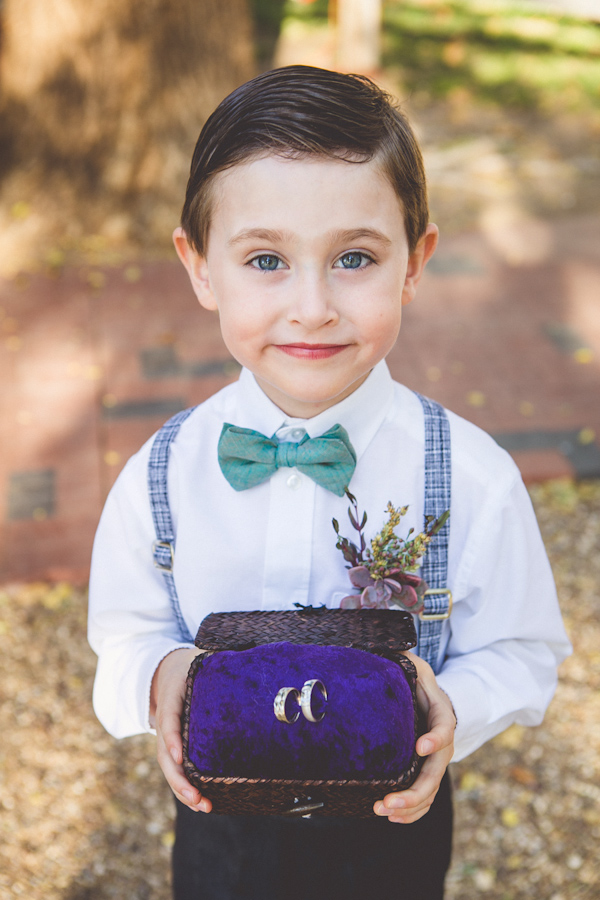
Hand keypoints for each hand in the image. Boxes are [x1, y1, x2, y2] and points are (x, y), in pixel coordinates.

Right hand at [150, 647, 212, 813]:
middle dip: (178, 778)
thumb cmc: (194, 665)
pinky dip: (185, 785)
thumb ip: (223, 661)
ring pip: (168, 766)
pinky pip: (175, 767)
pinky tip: (200, 800)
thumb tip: (255, 661)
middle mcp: (165, 717)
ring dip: (182, 789)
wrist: (167, 668)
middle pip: (165, 751)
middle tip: (197, 797)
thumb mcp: (204, 658)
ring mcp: (166, 734)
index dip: (172, 736)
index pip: (169, 716)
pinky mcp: (172, 744)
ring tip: (202, 806)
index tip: (179, 755)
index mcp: (173, 693)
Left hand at [374, 651, 455, 823]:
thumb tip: (382, 653)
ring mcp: (434, 756)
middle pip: (436, 769)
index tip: (420, 746)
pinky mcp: (423, 769)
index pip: (444, 725)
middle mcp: (441, 738)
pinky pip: (424, 795)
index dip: (436, 738)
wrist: (418, 688)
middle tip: (389, 801)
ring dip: (411, 805)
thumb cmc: (409, 672)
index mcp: (439, 708)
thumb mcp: (408, 660)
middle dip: (415, 789)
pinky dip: (412, 810)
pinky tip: (392, 816)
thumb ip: (400, 658)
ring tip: (384, 810)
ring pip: (431, 788)